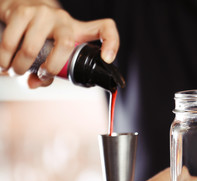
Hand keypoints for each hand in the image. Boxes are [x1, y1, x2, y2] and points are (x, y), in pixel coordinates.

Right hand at [0, 0, 118, 87]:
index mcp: (78, 31)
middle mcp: (64, 20)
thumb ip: (47, 71)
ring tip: (15, 72)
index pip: (104, 29)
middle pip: (65, 45)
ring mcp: (44, 14)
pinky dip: (4, 58)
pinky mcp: (22, 12)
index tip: (107, 59)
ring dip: (21, 67)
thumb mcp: (53, 50)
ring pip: (33, 47)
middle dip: (51, 68)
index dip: (112, 43)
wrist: (21, 4)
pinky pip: (11, 41)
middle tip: (39, 75)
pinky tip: (4, 64)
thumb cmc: (42, 35)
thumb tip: (34, 83)